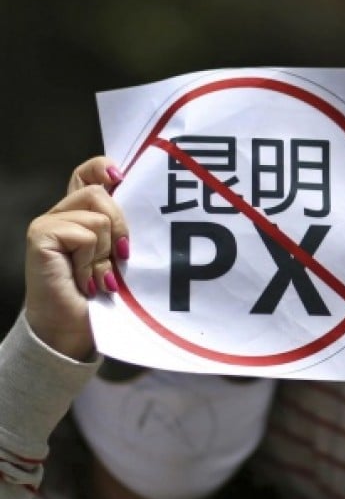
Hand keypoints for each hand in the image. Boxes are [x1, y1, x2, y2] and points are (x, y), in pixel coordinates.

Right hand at [24, 157, 128, 359]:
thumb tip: (150, 203)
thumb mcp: (120, 256)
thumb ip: (124, 229)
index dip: (104, 168)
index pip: (88, 172)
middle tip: (120, 258)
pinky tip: (86, 281)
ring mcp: (48, 223)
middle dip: (120, 227)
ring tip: (100, 276)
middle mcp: (62, 213)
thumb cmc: (102, 296)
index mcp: (81, 213)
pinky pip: (85, 234)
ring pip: (98, 216)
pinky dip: (92, 260)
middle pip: (100, 191)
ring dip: (105, 252)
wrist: (73, 330)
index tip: (122, 177)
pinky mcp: (40, 235)